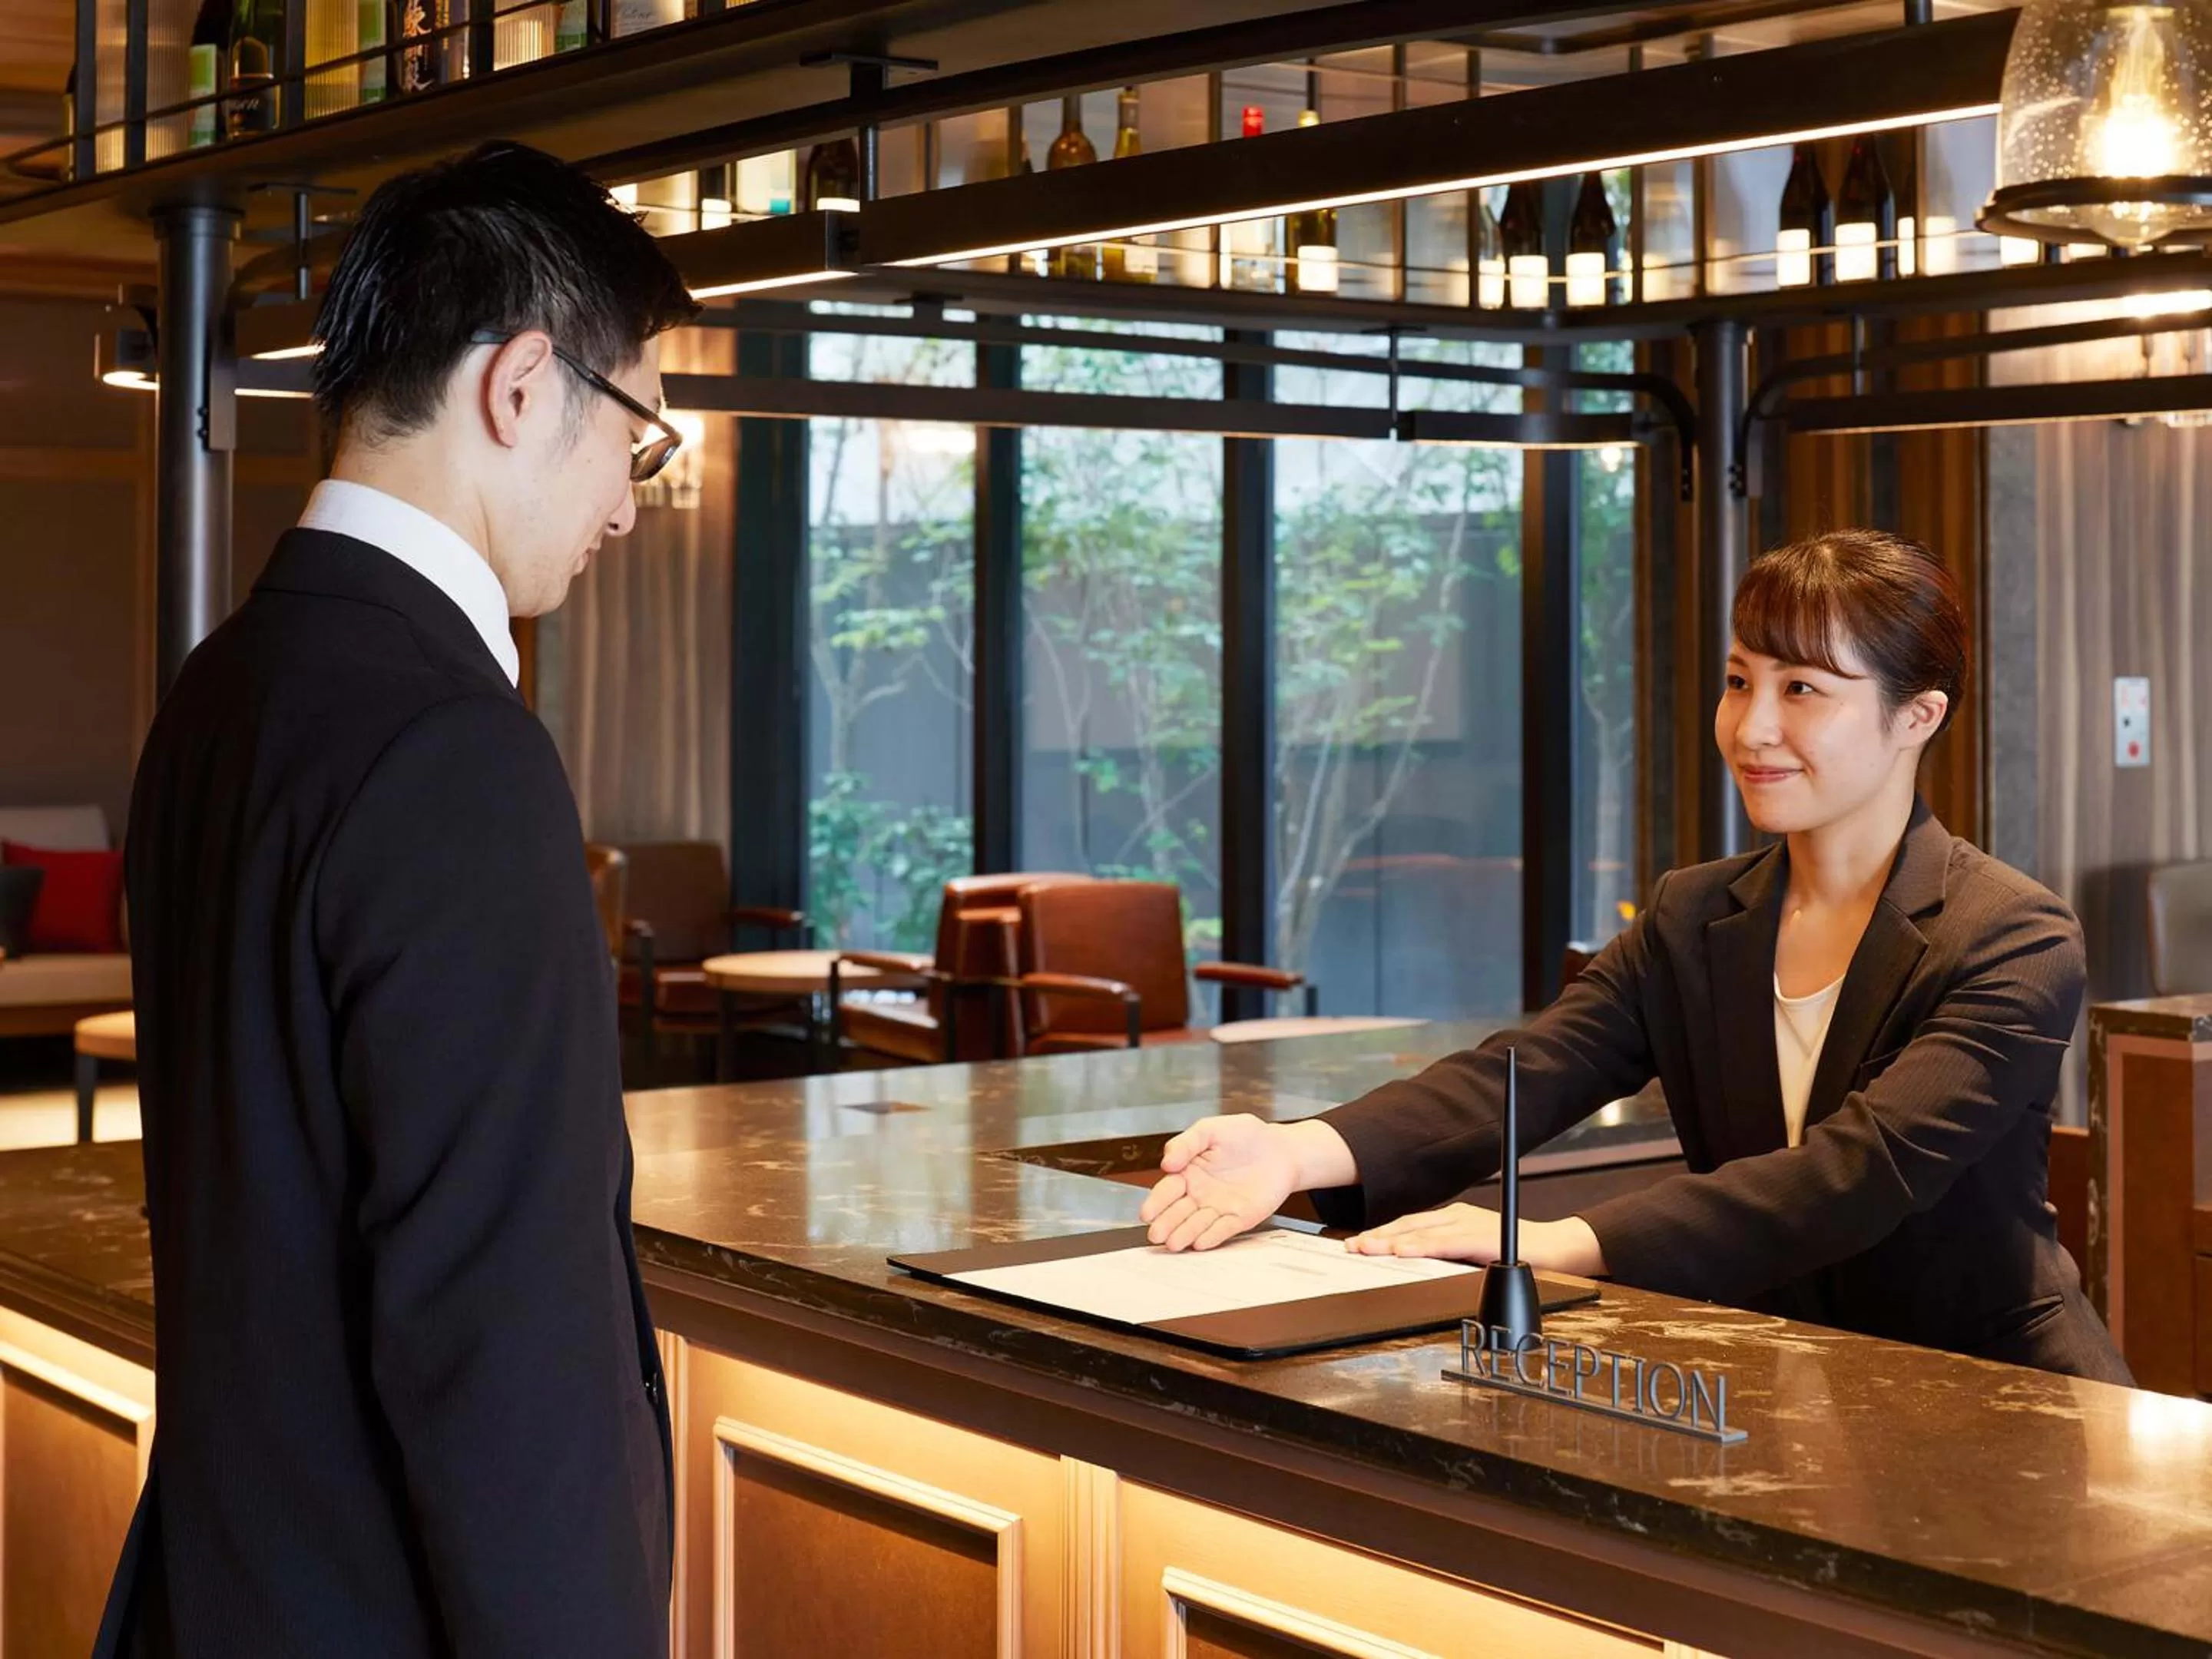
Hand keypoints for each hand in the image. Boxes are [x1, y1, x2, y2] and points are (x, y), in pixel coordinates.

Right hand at [1139, 1114, 1299, 1251]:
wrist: (1281, 1149)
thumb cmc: (1245, 1135)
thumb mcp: (1211, 1129)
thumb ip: (1187, 1143)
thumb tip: (1166, 1162)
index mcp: (1188, 1173)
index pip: (1167, 1190)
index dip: (1156, 1202)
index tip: (1147, 1213)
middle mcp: (1200, 1194)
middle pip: (1178, 1211)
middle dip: (1166, 1224)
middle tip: (1155, 1234)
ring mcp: (1219, 1208)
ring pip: (1197, 1224)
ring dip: (1185, 1234)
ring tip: (1173, 1243)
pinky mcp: (1240, 1218)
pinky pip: (1224, 1229)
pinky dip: (1212, 1236)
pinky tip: (1200, 1243)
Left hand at [1347, 1207, 1606, 1275]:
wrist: (1559, 1249)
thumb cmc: (1518, 1252)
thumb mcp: (1475, 1253)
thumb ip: (1451, 1255)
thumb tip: (1420, 1267)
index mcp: (1455, 1219)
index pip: (1411, 1225)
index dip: (1383, 1233)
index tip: (1359, 1243)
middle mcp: (1458, 1216)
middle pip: (1409, 1225)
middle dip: (1378, 1236)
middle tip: (1352, 1247)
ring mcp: (1469, 1224)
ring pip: (1421, 1232)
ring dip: (1390, 1241)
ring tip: (1366, 1248)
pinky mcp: (1482, 1237)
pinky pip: (1445, 1242)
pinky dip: (1420, 1246)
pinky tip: (1402, 1251)